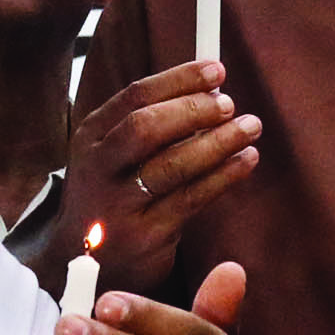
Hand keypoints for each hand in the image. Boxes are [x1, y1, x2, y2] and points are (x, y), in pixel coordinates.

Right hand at [67, 60, 261, 287]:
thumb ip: (147, 123)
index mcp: (91, 137)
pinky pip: (192, 199)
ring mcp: (119, 205)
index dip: (180, 79)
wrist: (85, 263)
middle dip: (193, 110)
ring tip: (249, 127)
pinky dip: (224, 176)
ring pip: (173, 165)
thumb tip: (209, 88)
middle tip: (229, 104)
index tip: (216, 71)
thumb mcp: (111, 155)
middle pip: (146, 128)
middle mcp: (99, 169)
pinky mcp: (145, 237)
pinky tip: (245, 160)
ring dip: (218, 142)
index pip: (135, 96)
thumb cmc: (111, 196)